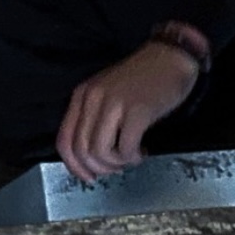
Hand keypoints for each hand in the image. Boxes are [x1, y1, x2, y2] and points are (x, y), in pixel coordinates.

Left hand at [55, 42, 199, 181]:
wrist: (170, 57)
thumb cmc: (141, 79)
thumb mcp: (106, 93)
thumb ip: (93, 118)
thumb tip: (89, 158)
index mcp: (83, 94)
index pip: (64, 141)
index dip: (74, 167)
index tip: (88, 177)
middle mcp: (93, 97)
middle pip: (81, 151)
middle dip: (99, 168)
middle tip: (117, 166)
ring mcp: (114, 103)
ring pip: (100, 153)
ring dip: (116, 164)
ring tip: (130, 156)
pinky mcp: (137, 111)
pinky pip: (125, 149)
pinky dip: (133, 158)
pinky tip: (142, 150)